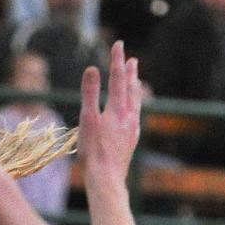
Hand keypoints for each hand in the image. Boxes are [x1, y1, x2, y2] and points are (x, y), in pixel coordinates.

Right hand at [79, 42, 141, 188]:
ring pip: (136, 104)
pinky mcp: (131, 142)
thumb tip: (92, 68)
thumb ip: (90, 93)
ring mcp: (132, 130)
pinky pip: (136, 119)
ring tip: (137, 82)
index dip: (117, 60)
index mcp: (117, 108)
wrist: (107, 179)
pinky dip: (135, 109)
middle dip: (130, 73)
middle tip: (132, 60)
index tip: (118, 44)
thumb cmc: (93, 151)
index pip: (117, 78)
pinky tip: (134, 114)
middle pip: (131, 89)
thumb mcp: (88, 119)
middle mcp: (128, 116)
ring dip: (135, 90)